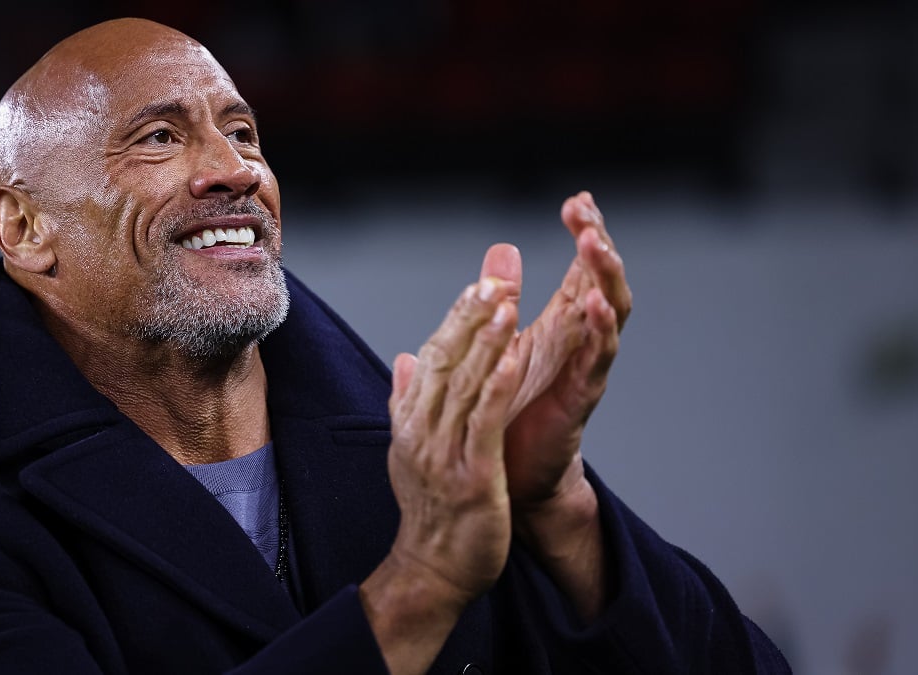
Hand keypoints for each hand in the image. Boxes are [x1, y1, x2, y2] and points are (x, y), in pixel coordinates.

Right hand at [361, 277, 521, 674]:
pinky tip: (511, 358)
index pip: (434, 357)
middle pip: (446, 361)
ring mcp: (444, 452)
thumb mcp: (413, 449)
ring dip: (486, 341)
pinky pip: (483, 423)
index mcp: (413, 420)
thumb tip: (406, 360)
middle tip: (496, 277)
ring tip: (507, 302)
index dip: (458, 319)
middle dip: (472, 317)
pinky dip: (494, 388)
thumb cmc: (433, 511)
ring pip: (465, 385)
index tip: (480, 284)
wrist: (433, 570)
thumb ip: (409, 402)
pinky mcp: (471, 475)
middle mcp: (423, 429)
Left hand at [483, 191, 630, 507]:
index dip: (587, 233)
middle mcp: (581, 341)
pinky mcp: (581, 397)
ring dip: (604, 278)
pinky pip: (597, 359)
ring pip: (610, 314)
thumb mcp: (502, 342)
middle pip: (603, 281)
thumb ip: (504, 298)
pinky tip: (592, 304)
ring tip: (594, 246)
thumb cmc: (508, 408)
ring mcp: (586, 368)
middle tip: (584, 213)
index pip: (582, 269)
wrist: (510, 475)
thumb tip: (500, 249)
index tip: (578, 199)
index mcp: (562, 325)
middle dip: (598, 244)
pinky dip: (598, 330)